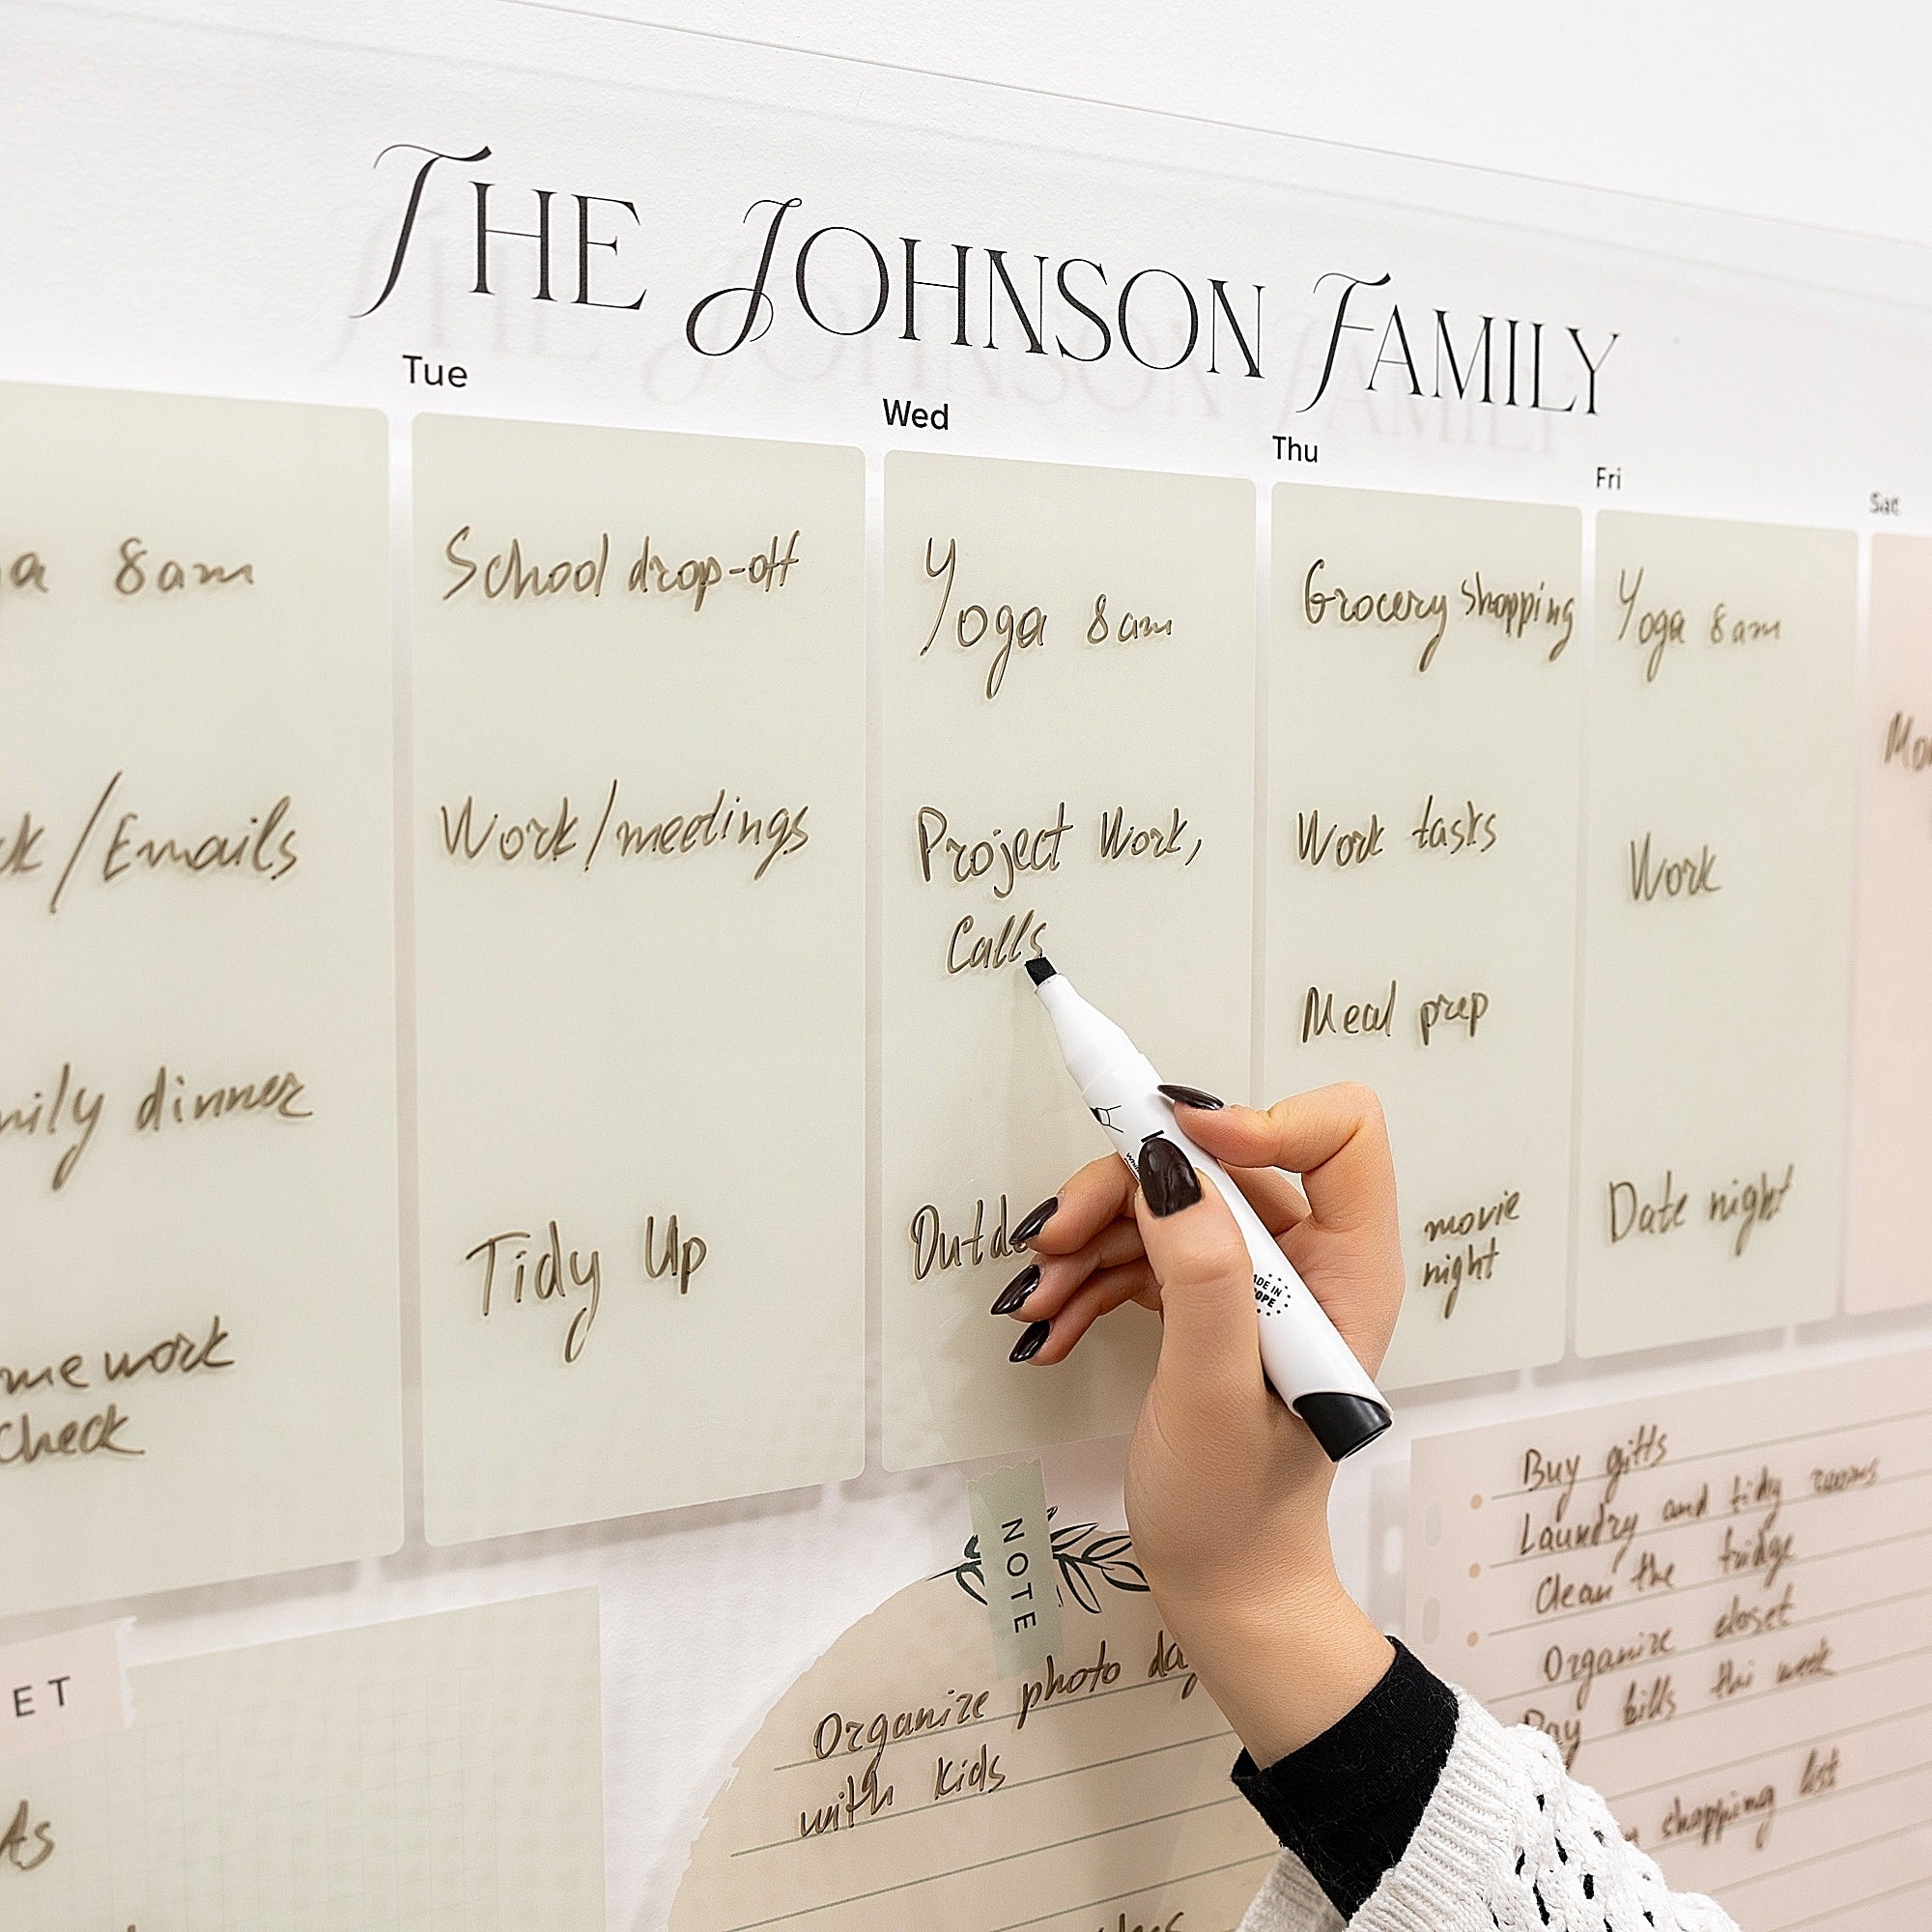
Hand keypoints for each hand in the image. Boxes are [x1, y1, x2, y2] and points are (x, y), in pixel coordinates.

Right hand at [1001, 1083, 1405, 1763]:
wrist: (1221, 1591)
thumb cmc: (1234, 1511)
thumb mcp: (1212, 1393)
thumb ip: (1202, 1276)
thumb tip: (1168, 1165)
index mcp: (1349, 1272)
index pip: (1340, 1134)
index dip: (1257, 1120)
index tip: (1166, 1153)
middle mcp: (1310, 1264)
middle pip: (1218, 1164)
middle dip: (1127, 1192)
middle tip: (1052, 1240)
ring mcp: (1256, 1285)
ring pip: (1167, 1204)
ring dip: (1090, 1241)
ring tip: (1038, 1305)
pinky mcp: (1208, 1306)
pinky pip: (1143, 1254)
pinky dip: (1088, 1279)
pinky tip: (1049, 1329)